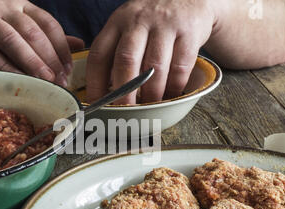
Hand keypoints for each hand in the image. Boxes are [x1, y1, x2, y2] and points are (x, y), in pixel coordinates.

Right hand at [0, 0, 83, 86]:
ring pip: (13, 41)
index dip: (61, 48)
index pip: (48, 24)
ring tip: (46, 81)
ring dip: (32, 63)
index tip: (69, 69)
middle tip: (61, 80)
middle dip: (50, 59)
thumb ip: (46, 37)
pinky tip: (20, 81)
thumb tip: (79, 44)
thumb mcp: (18, 31)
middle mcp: (3, 6)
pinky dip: (7, 69)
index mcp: (20, 4)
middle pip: (33, 32)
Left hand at [86, 0, 216, 103]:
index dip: (95, 83)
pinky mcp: (189, 32)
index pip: (99, 55)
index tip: (97, 104)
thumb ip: (116, 53)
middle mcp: (138, 21)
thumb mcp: (129, 27)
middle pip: (126, 61)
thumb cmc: (153, 21)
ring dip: (151, 93)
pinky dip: (174, 87)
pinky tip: (170, 95)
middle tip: (125, 113)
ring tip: (150, 107)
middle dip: (124, 93)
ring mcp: (165, 25)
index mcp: (117, 22)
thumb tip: (105, 93)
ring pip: (154, 67)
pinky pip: (180, 67)